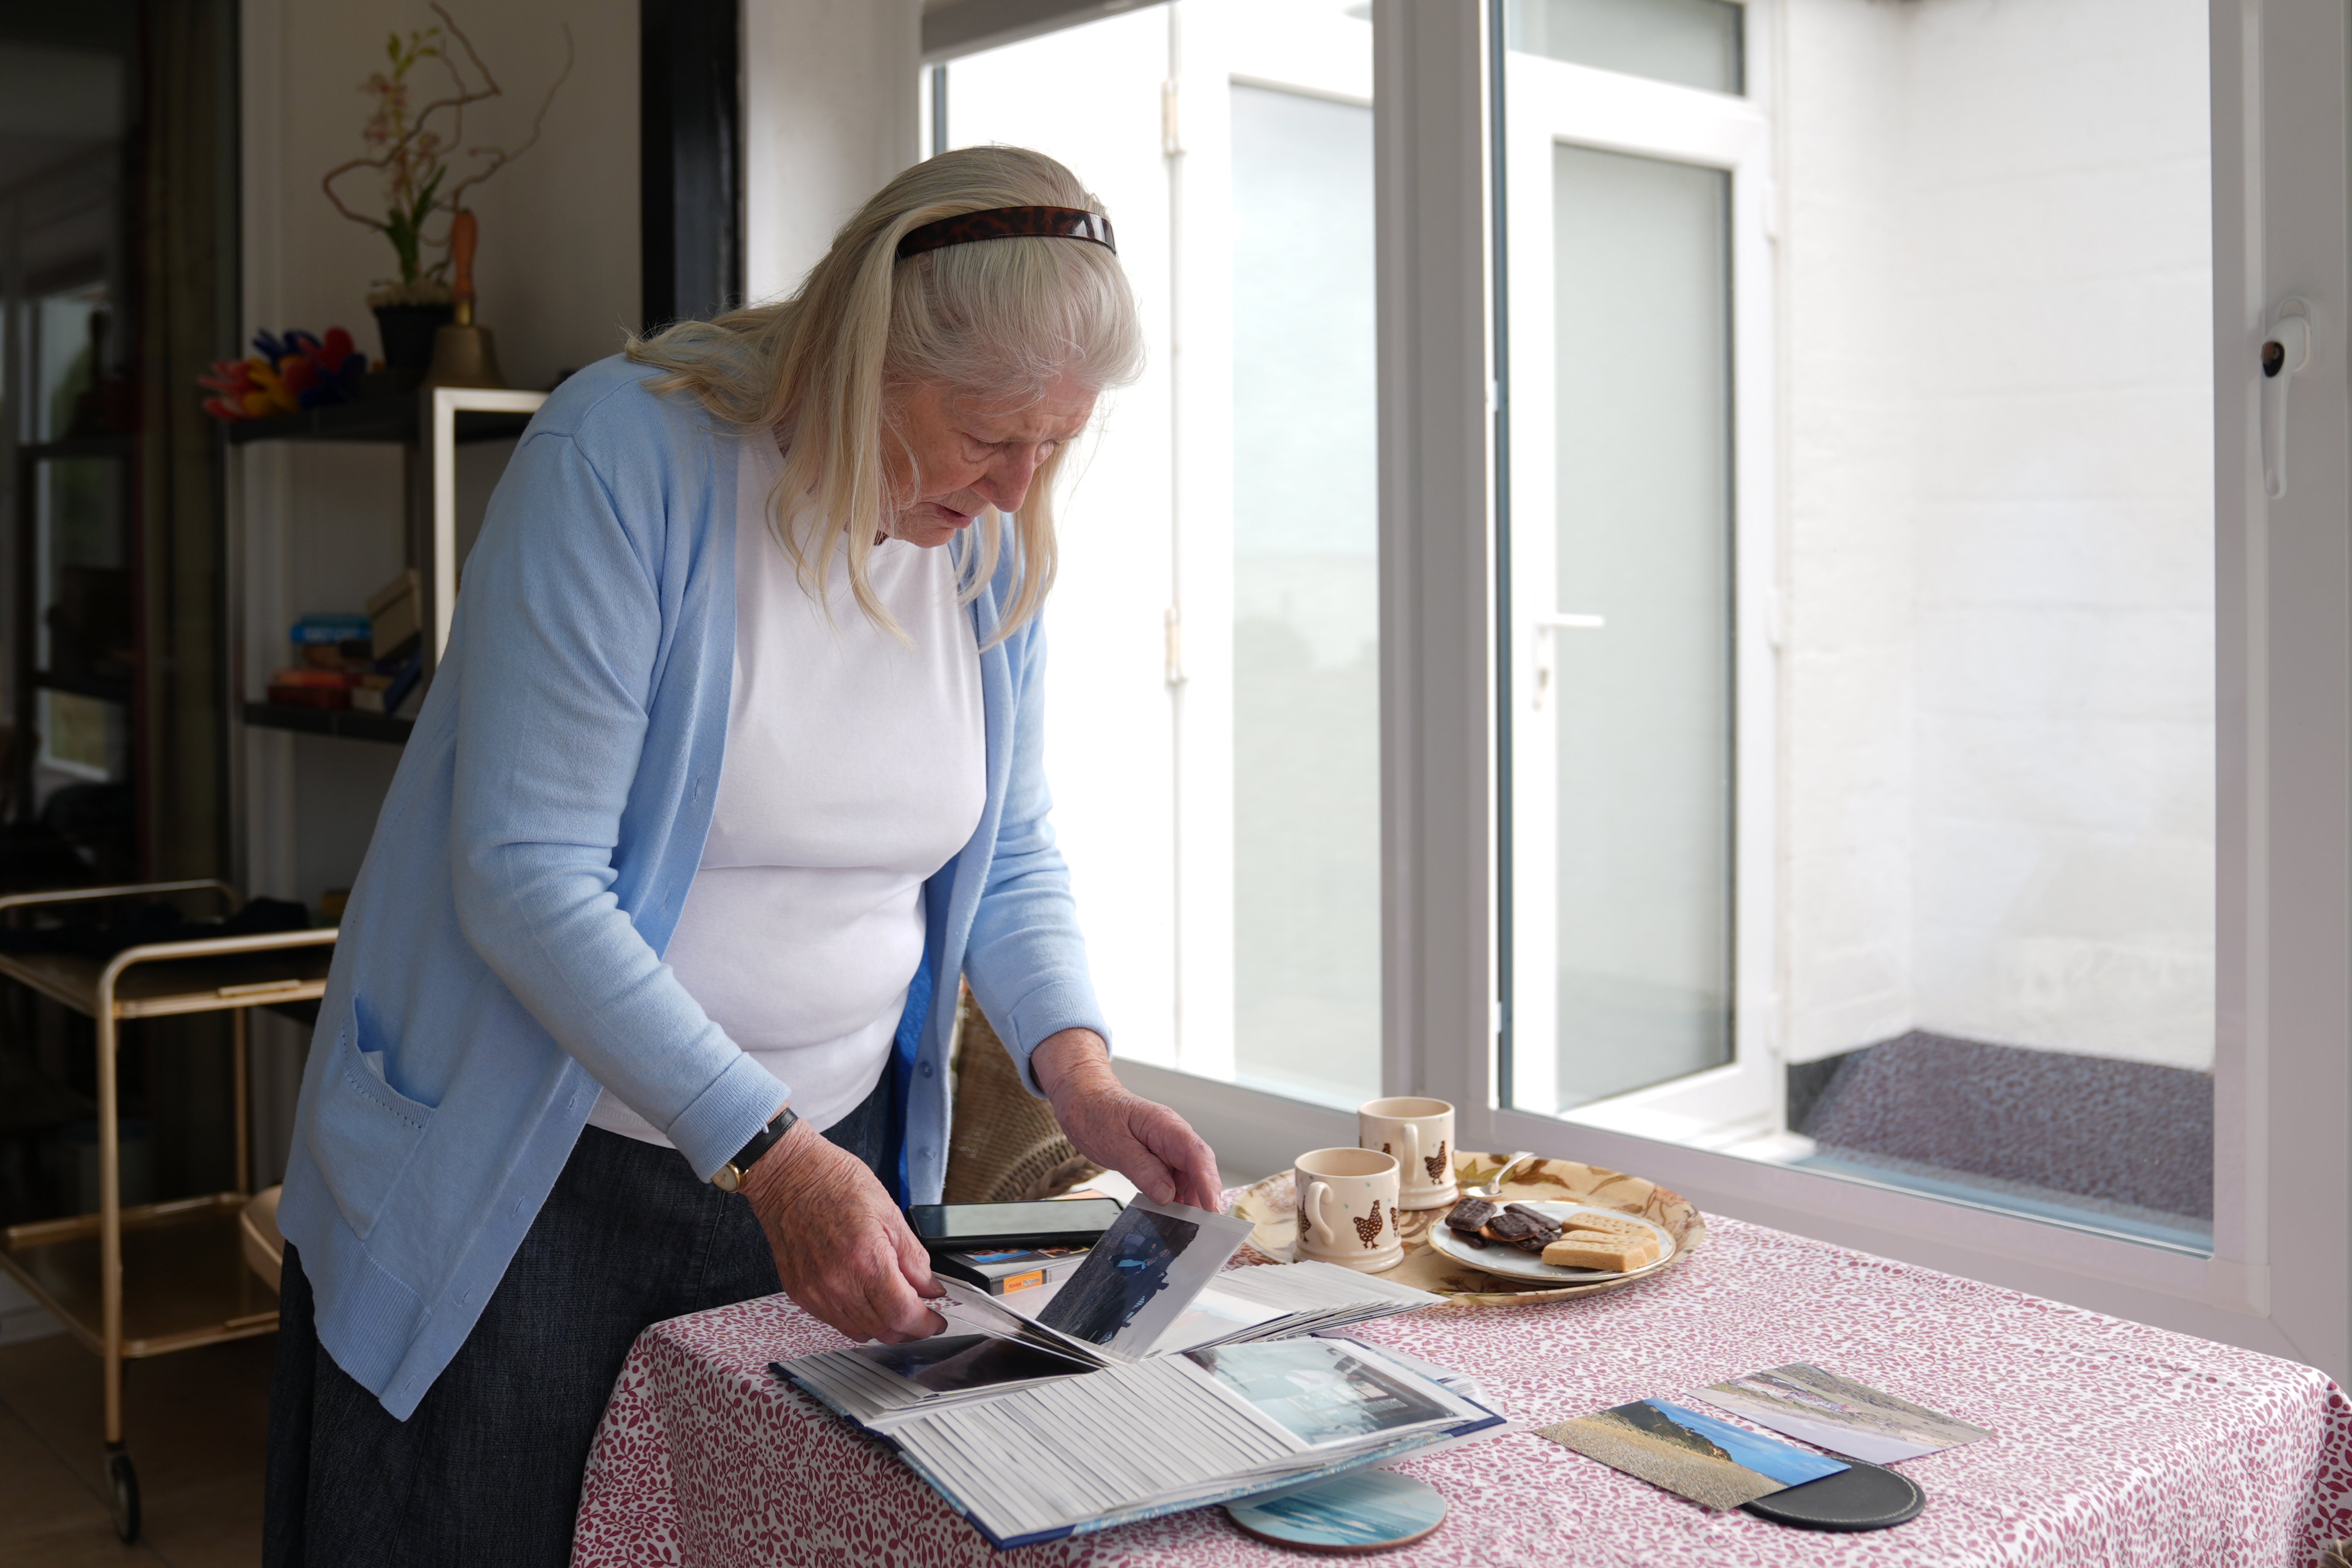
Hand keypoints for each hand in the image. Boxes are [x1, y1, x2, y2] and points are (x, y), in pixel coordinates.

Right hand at [739, 1114, 944, 1343]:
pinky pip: (834, 1322)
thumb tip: (930, 1288)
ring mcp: (816, 1292)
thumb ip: (914, 1258)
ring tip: (895, 1307)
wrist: (789, 1175)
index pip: (903, 1315)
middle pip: (883, 1330)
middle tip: (922, 1317)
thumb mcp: (890, 1213)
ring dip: (884, 1327)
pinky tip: (866, 1301)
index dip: (925, 1325)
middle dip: (909, 1329)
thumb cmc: (835, 1183)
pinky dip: (857, 1320)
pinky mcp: (800, 1293)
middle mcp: (838, 1283)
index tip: (936, 1321)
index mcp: (866, 1260)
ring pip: (859, 1332)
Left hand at [1033, 1030, 1222, 1210]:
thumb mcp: (1115, 1145)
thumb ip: (1142, 1170)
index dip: (1208, 1183)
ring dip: (1189, 1203)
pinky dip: (1174, 1200)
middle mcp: (1173, 1137)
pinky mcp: (1158, 1159)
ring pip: (1188, 1179)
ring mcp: (1167, 1148)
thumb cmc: (1096, 1113)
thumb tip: (1167, 1196)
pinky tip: (1170, 1217)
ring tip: (1184, 1229)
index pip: (1197, 1154)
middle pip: (1198, 1170)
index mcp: (1166, 1126)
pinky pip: (1172, 1181)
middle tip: (1202, 1230)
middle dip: (1203, 1200)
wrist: (1083, 1099)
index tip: (1212, 1208)